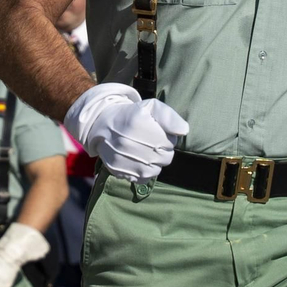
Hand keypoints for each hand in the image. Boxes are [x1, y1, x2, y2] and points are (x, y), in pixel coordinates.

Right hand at [65, 83, 188, 182]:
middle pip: (165, 158)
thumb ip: (169, 116)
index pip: (170, 142)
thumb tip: (184, 131)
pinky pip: (144, 178)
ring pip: (156, 170)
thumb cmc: (133, 116)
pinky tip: (138, 160)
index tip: (157, 132)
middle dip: (163, 150)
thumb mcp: (151, 107)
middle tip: (151, 142)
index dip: (167, 138)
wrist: (103, 126)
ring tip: (144, 150)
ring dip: (155, 162)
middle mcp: (129, 143)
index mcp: (138, 124)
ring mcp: (123, 159)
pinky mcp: (120, 172)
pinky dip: (145, 171)